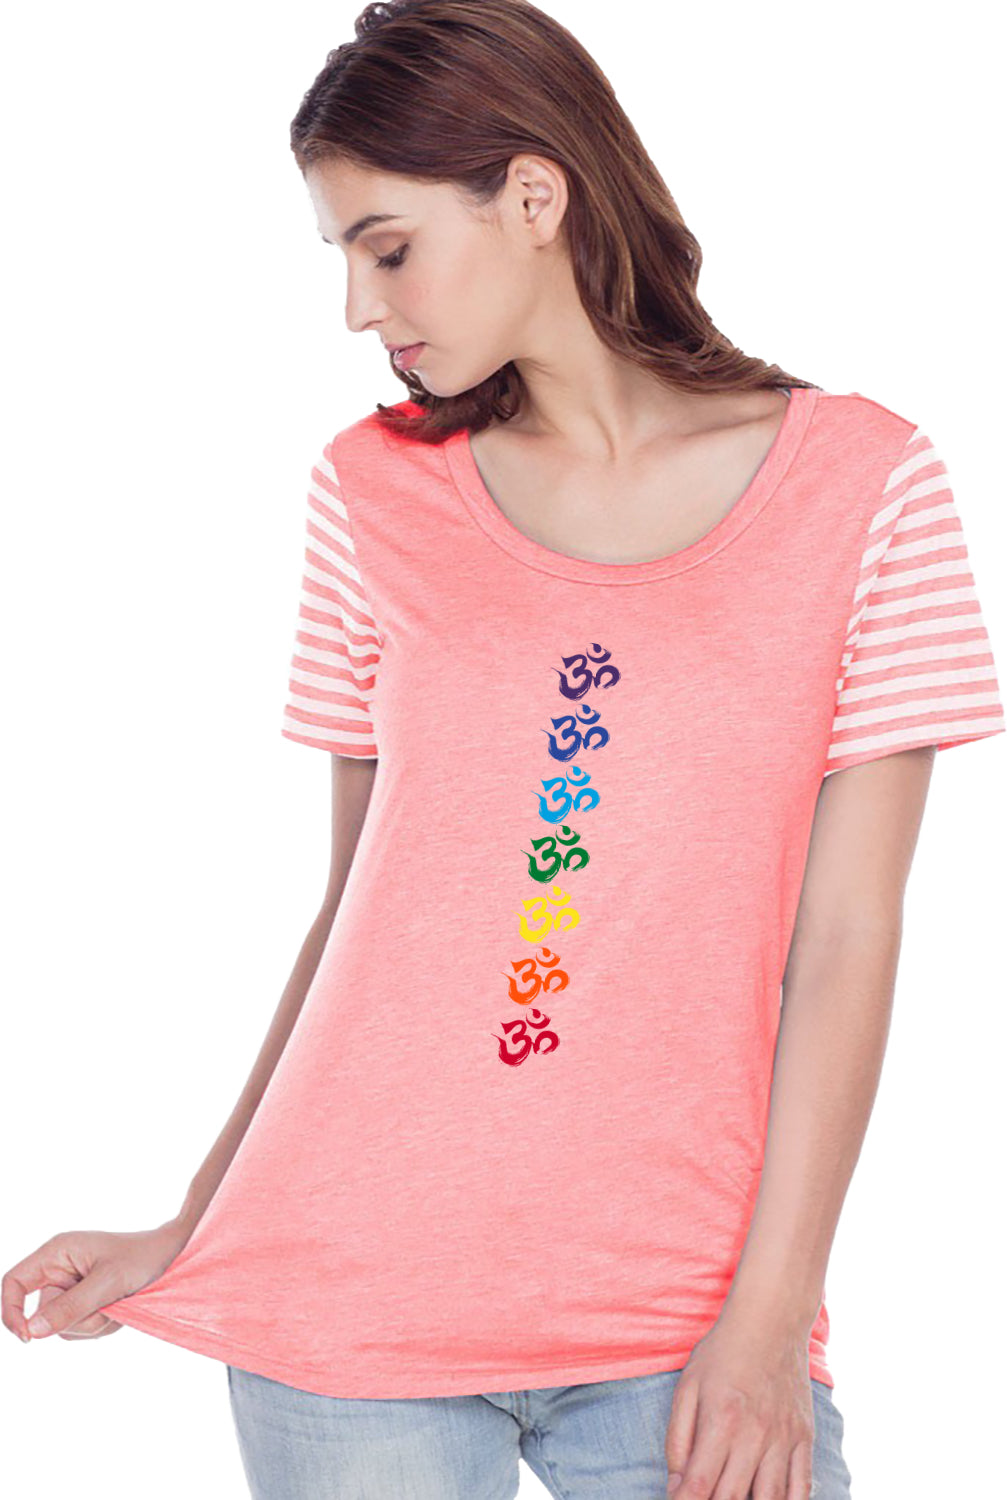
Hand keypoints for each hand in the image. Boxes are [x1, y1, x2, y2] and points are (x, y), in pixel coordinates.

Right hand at [2, 1220, 191, 1343]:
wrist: (174, 1256)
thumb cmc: (143, 1258)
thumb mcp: (108, 1283)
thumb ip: (70, 1307)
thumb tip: (32, 1330)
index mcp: (57, 1253)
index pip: (13, 1282)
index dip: (11, 1311)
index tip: (28, 1337)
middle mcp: (60, 1270)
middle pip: (42, 1314)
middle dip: (75, 1319)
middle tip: (107, 1304)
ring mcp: (72, 1288)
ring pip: (62, 1327)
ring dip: (92, 1324)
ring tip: (118, 1302)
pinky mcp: (85, 1302)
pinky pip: (80, 1329)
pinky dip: (101, 1326)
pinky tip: (120, 1307)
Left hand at [665, 1308, 815, 1498]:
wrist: (770, 1322)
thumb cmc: (722, 1353)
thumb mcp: (688, 1386)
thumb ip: (678, 1438)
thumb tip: (675, 1484)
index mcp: (721, 1421)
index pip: (700, 1485)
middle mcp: (755, 1435)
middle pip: (732, 1498)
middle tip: (702, 1497)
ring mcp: (783, 1439)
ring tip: (732, 1497)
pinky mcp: (804, 1438)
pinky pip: (801, 1488)